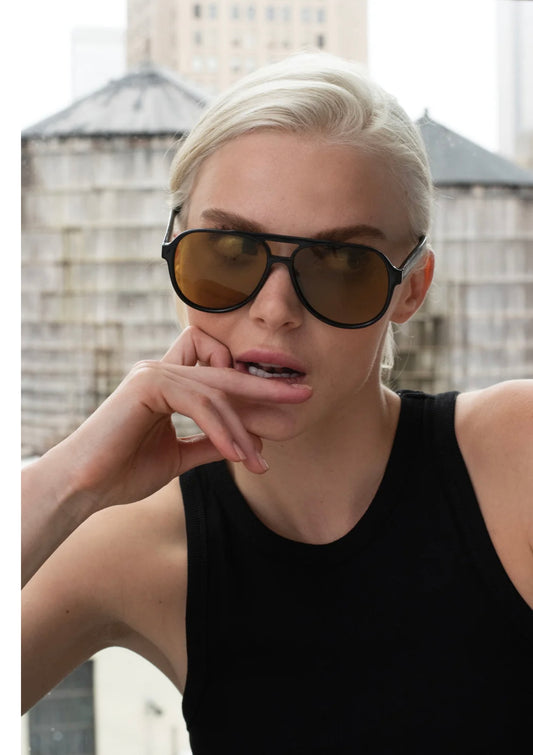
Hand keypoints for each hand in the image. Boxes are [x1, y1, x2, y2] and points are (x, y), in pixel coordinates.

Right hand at [43, 326, 311, 511]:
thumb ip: (211, 444)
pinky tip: (238, 454)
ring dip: (243, 428)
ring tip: (261, 459)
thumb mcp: (179, 457)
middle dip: (267, 384)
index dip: (248, 384)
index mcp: (168, 383)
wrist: (82, 487)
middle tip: (304, 394)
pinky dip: (222, 429)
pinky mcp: (147, 385)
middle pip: (226, 372)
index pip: (217, 370)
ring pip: (216, 391)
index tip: (279, 404)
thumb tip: (248, 443)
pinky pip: (199, 402)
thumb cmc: (123, 472)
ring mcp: (153, 374)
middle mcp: (161, 370)